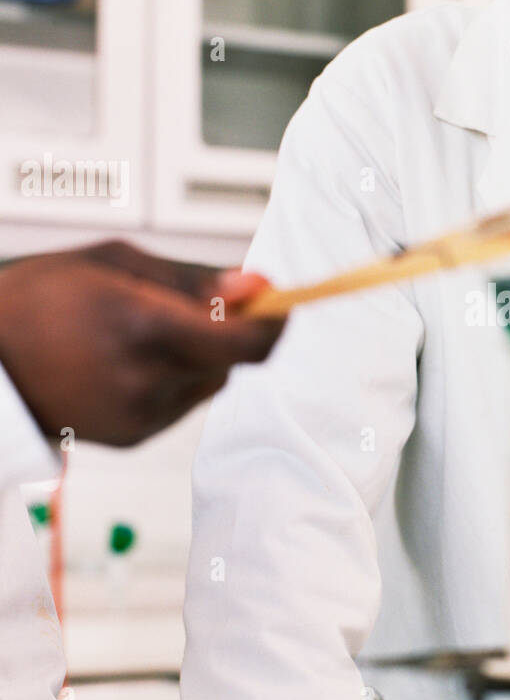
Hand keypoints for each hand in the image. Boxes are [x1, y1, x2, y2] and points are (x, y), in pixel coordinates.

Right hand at [0, 240, 284, 446]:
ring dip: (201, 356)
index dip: (274, 323)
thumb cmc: (40, 300)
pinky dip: (173, 380)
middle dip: (230, 332)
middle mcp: (148, 379)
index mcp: (146, 328)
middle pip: (232, 361)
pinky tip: (125, 361)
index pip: (246, 343)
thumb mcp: (113, 263)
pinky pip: (180, 404)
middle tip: (201, 304)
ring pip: (210, 382)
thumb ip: (191, 279)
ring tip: (142, 331)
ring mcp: (141, 414)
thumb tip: (252, 287)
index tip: (279, 304)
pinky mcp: (134, 436)